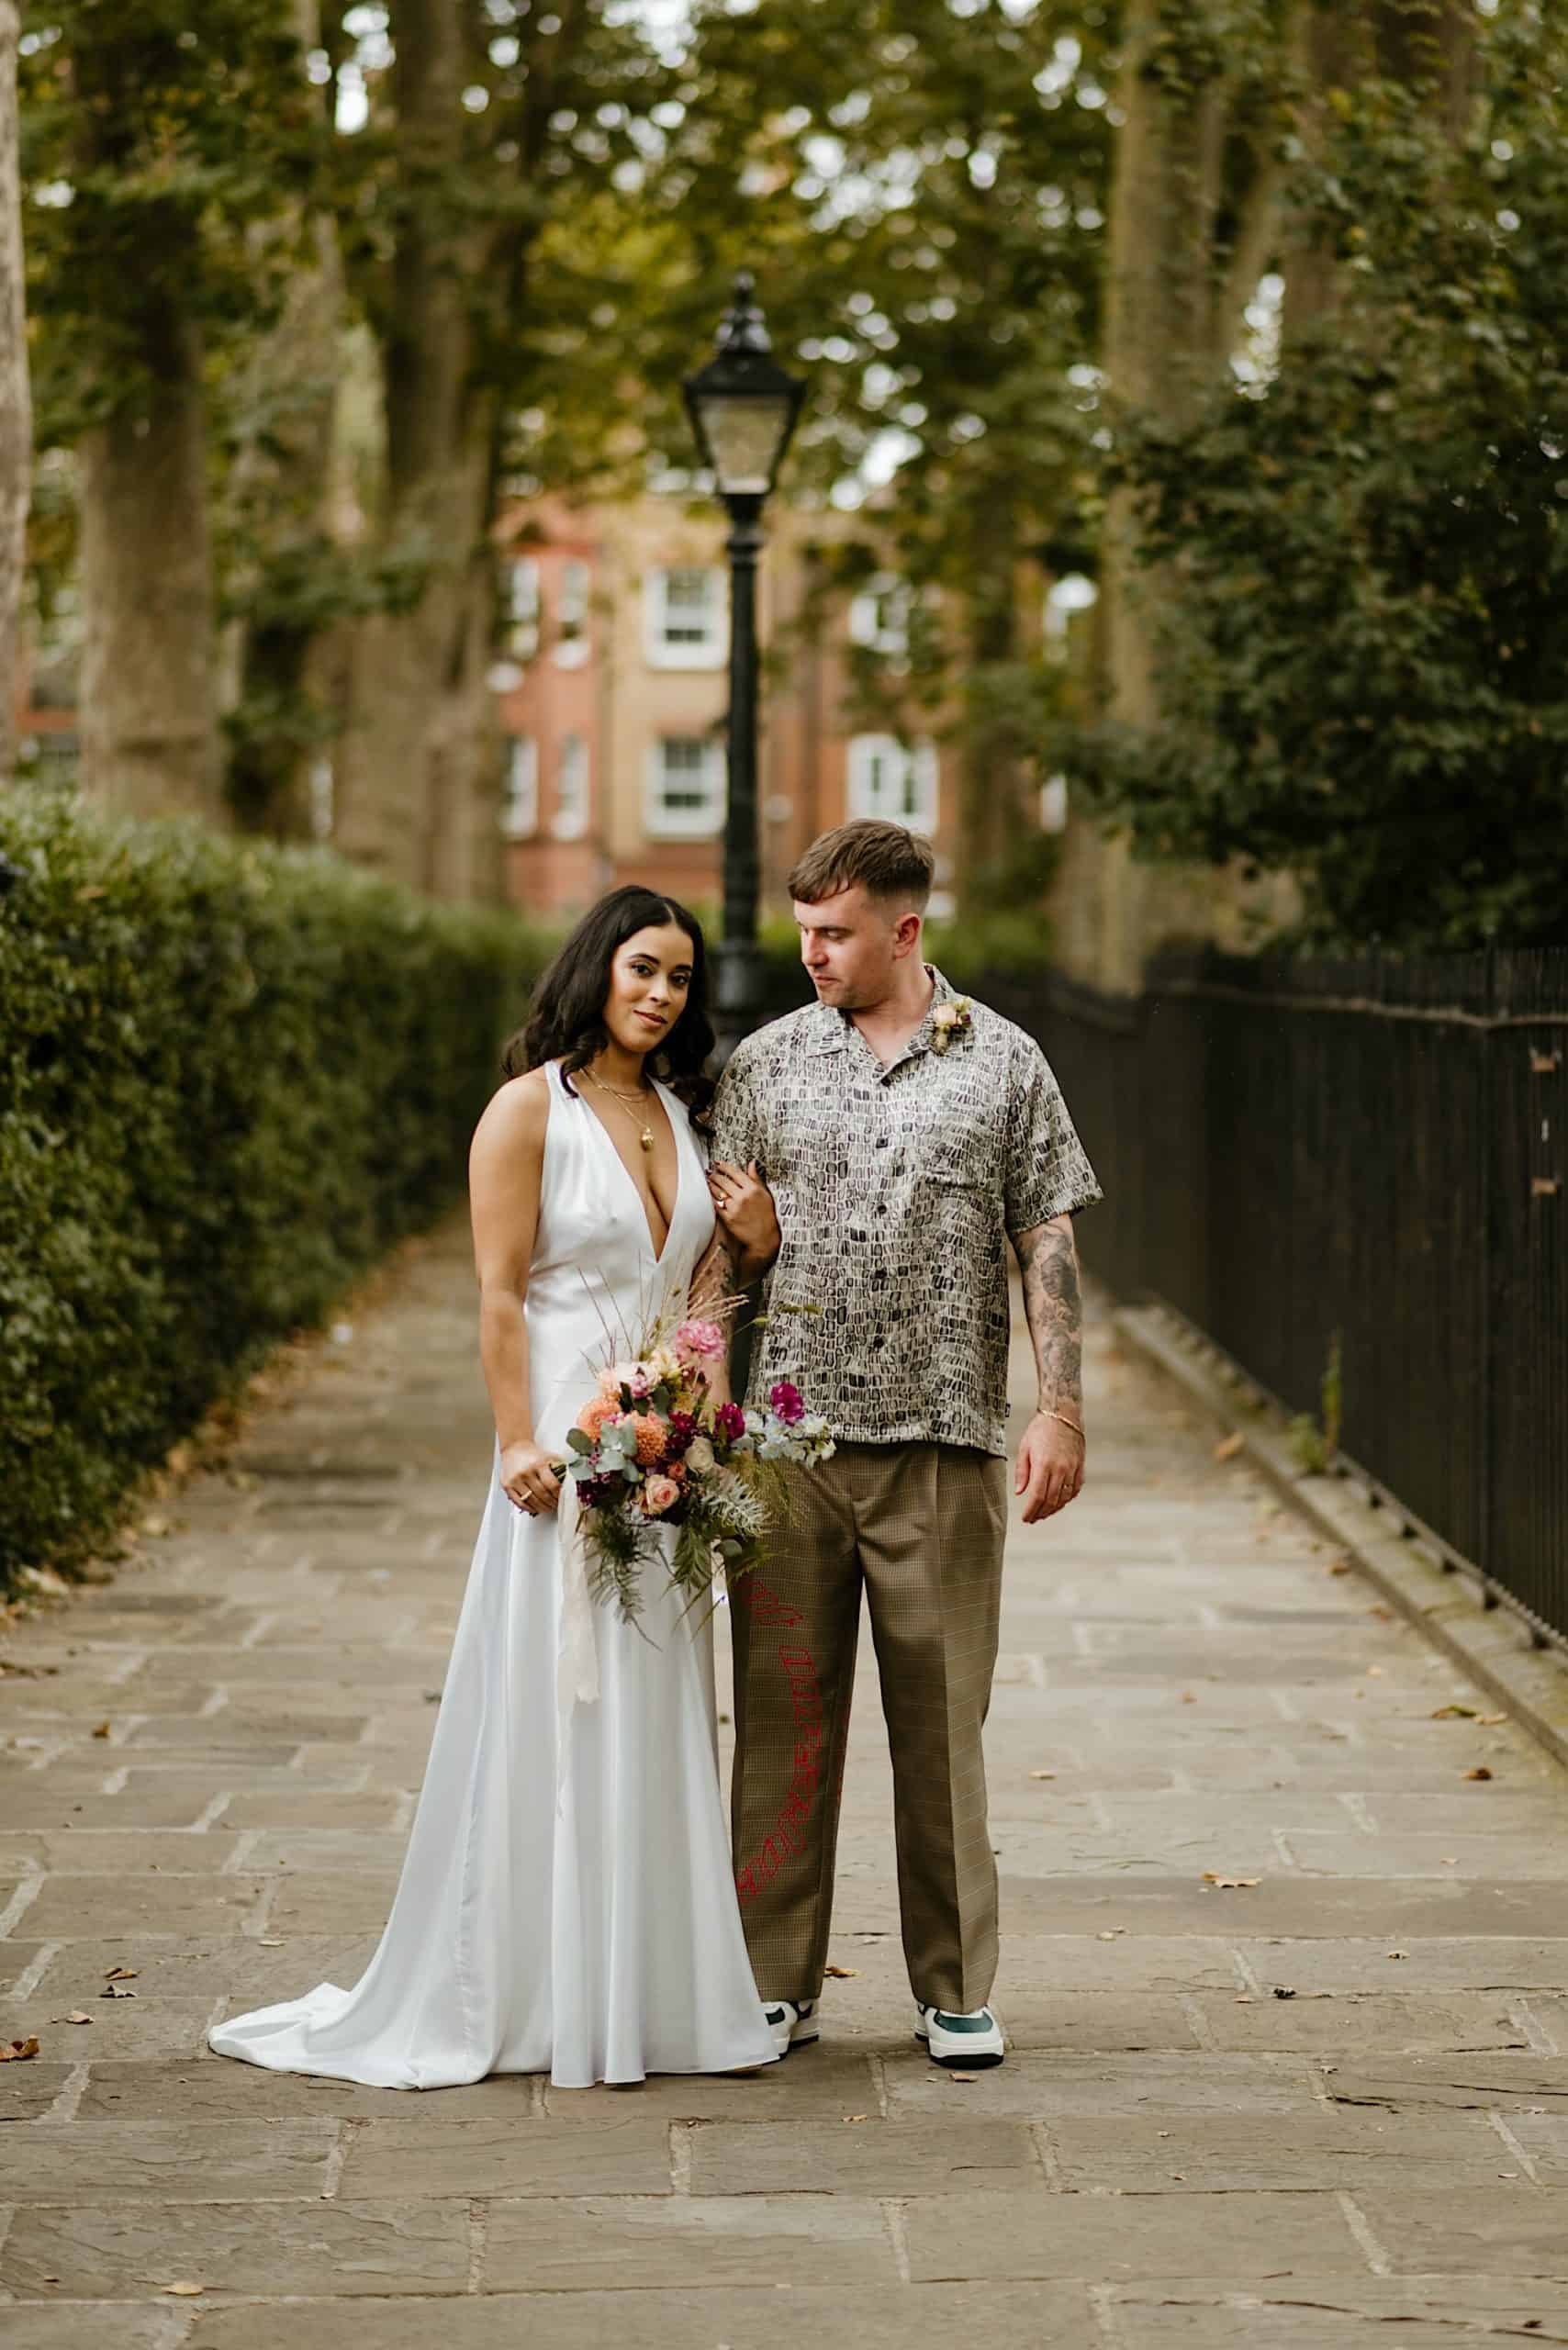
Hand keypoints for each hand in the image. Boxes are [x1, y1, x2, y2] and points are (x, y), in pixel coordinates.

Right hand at [500, 1439, 561, 1517]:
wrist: (515, 1448)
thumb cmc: (533, 1454)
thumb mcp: (549, 1457)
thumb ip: (560, 1468)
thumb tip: (569, 1483)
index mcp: (539, 1463)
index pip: (552, 1485)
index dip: (559, 1495)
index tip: (562, 1498)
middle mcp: (526, 1472)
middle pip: (542, 1495)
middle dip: (552, 1503)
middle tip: (556, 1505)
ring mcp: (515, 1480)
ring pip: (531, 1501)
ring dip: (542, 1508)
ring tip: (547, 1508)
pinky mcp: (507, 1486)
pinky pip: (520, 1503)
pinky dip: (529, 1508)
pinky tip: (535, 1508)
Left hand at [707, 1158, 779, 1272]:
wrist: (764, 1237)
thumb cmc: (766, 1215)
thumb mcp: (765, 1194)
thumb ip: (756, 1178)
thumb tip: (751, 1163)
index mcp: (753, 1189)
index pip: (735, 1173)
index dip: (724, 1166)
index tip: (718, 1164)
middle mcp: (743, 1197)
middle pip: (724, 1181)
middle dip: (715, 1175)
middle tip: (711, 1173)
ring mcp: (735, 1208)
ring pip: (718, 1192)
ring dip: (711, 1185)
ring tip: (709, 1181)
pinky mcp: (728, 1218)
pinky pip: (717, 1205)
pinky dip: (713, 1198)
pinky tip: (711, 1195)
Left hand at [1014, 1410, 1083, 1523]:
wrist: (1063, 1414)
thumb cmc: (1041, 1429)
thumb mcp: (1024, 1447)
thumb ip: (1022, 1472)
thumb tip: (1020, 1492)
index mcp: (1044, 1464)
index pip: (1037, 1496)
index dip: (1031, 1511)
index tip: (1026, 1518)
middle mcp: (1060, 1469)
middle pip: (1051, 1501)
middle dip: (1041, 1513)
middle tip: (1033, 1518)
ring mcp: (1072, 1469)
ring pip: (1064, 1498)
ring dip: (1053, 1509)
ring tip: (1043, 1513)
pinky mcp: (1080, 1467)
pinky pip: (1075, 1490)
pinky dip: (1066, 1500)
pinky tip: (1058, 1502)